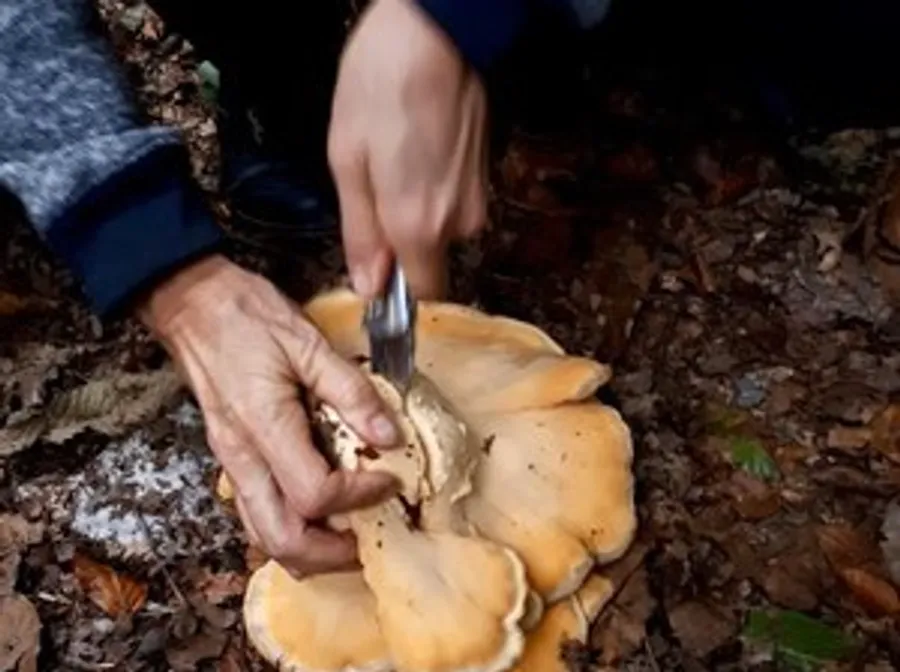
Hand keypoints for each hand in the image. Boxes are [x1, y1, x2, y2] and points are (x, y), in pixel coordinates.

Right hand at [137, 255, 399, 577]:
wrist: (191, 304)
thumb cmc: (243, 316)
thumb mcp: (306, 343)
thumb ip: (350, 391)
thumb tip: (389, 433)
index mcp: (262, 426)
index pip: (314, 494)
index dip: (360, 496)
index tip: (389, 479)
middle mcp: (241, 456)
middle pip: (281, 540)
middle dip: (331, 554)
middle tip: (370, 539)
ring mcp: (232, 461)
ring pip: (263, 536)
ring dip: (308, 551)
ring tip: (348, 537)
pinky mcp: (232, 458)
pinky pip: (256, 514)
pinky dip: (290, 528)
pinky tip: (318, 513)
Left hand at [328, 0, 488, 299]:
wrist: (435, 32)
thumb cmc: (381, 88)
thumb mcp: (348, 162)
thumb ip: (360, 234)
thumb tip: (369, 287)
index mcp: (418, 227)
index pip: (421, 296)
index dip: (397, 292)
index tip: (376, 275)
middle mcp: (457, 223)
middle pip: (428, 260)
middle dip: (399, 240)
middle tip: (373, 188)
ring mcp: (477, 198)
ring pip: (440, 229)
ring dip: (415, 210)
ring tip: (394, 159)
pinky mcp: (485, 175)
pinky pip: (453, 202)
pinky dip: (432, 188)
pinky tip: (415, 148)